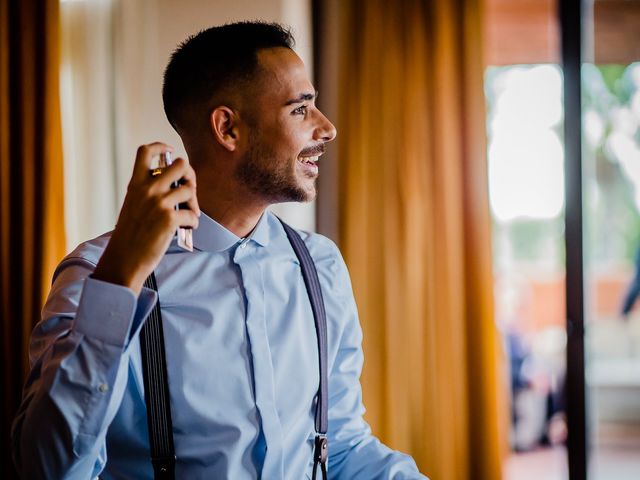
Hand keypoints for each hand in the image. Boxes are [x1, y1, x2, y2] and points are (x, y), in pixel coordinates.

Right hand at [93, 142, 199, 294]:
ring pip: (190, 189)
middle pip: (180, 164)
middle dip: (189, 175)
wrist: (124, 259)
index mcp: (135, 184)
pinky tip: (186, 229)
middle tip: (188, 190)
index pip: (145, 151)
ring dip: (193, 203)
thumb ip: (149, 192)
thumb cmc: (130, 235)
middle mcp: (148, 189)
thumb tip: (177, 186)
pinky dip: (193, 223)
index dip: (161, 146)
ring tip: (188, 215)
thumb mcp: (133, 206)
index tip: (170, 150)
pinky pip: (192, 214)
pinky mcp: (170, 219)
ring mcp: (159, 203)